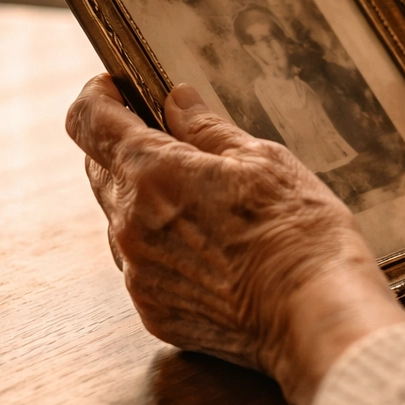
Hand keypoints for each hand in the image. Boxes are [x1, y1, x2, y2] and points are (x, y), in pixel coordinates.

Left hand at [66, 76, 404, 404]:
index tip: (115, 90)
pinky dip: (164, 251)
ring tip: (207, 210)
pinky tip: (213, 254)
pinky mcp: (153, 310)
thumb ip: (209, 130)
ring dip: (147, 205)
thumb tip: (177, 102)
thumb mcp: (264, 161)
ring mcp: (138, 273)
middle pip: (99, 170)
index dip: (97, 97)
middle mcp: (130, 224)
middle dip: (126, 150)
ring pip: (121, 221)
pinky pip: (142, 267)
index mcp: (153, 173)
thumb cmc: (300, 232)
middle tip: (174, 146)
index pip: (88, 121)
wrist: (316, 314)